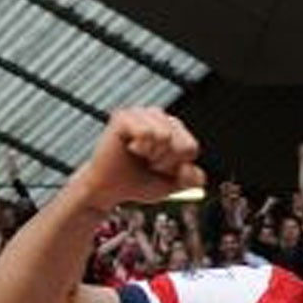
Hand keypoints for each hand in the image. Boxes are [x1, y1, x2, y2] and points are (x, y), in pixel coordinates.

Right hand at [76, 108, 204, 210]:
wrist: (108, 190)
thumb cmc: (138, 183)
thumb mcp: (172, 184)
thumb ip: (191, 179)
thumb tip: (194, 171)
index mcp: (173, 128)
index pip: (191, 148)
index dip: (176, 166)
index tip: (158, 168)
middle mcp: (159, 115)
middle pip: (180, 143)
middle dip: (165, 161)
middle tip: (146, 162)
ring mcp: (141, 113)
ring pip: (165, 136)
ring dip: (151, 154)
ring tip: (138, 155)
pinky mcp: (123, 116)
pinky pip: (146, 133)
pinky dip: (139, 147)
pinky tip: (129, 147)